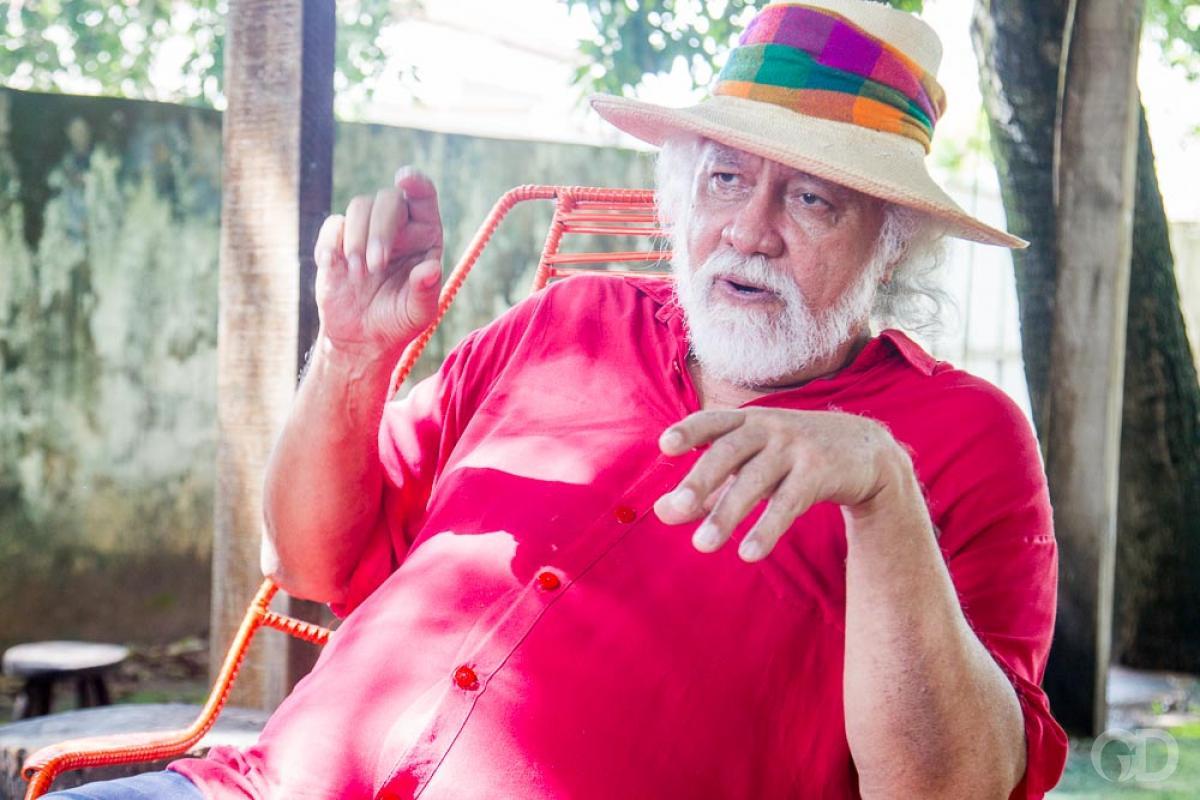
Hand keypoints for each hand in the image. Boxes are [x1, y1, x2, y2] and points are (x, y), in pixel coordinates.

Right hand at [313, 167, 444, 357]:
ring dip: (357, 240)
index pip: (424, 197)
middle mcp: (398, 225)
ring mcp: (366, 229)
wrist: (360, 335)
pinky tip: (333, 267)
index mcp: (425, 235)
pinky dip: (331, 243)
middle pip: (388, 199)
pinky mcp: (338, 239)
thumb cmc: (397, 321)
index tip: (405, 178)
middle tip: (376, 265)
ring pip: (359, 206)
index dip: (417, 182)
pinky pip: (333, 225)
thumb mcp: (418, 314)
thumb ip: (425, 291)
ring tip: (358, 274)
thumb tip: (431, 269)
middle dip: (381, 229)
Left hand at [652, 408, 910, 561]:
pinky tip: (748, 552)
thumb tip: (661, 512)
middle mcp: (768, 428)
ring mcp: (795, 447)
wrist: (864, 451)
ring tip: (702, 545)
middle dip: (701, 479)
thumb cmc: (790, 457)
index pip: (712, 421)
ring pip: (756, 481)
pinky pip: (788, 502)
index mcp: (747, 422)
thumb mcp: (749, 466)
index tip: (665, 446)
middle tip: (676, 508)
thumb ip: (707, 489)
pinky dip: (767, 528)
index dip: (689, 431)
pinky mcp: (819, 472)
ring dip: (728, 514)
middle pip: (729, 452)